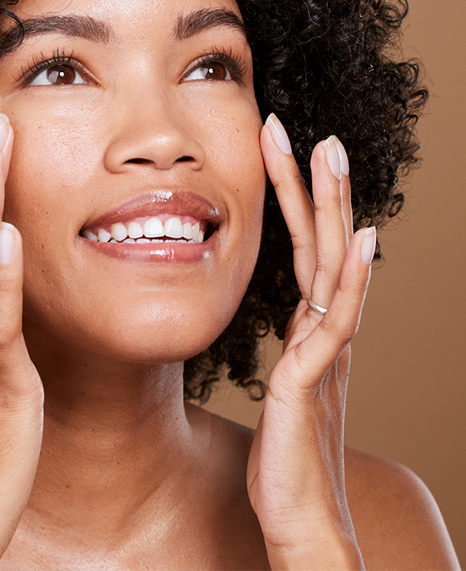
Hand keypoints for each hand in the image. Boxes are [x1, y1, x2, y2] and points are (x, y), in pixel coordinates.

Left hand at [247, 114, 375, 569]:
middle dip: (319, 187)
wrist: (300, 517)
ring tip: (331, 154)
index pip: (308, 251)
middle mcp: (327, 332)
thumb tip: (298, 322)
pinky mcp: (315, 379)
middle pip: (326, 245)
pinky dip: (353, 282)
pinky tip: (365, 242)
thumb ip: (295, 351)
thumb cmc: (286, 455)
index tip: (285, 155)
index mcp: (315, 331)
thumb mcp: (287, 386)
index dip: (299, 204)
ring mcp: (326, 352)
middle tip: (314, 132)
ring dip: (335, 209)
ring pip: (334, 267)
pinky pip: (338, 322)